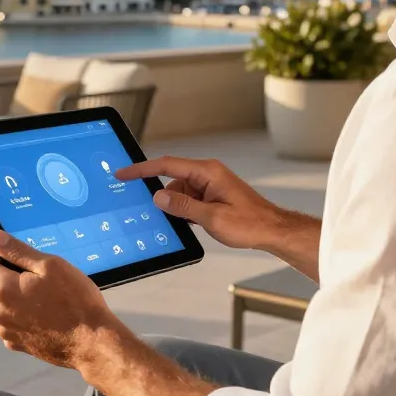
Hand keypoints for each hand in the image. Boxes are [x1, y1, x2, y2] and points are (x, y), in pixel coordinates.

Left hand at [0, 231, 118, 368]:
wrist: (91, 342)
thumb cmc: (75, 300)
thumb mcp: (50, 265)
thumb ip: (18, 251)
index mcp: (2, 289)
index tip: (10, 251)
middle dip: (12, 276)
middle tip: (43, 277)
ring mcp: (7, 331)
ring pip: (6, 303)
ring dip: (20, 296)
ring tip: (49, 298)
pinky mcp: (17, 344)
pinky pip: (14, 321)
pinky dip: (26, 315)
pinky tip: (49, 315)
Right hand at [115, 156, 282, 250]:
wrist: (272, 230)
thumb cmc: (250, 222)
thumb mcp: (212, 218)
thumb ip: (183, 207)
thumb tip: (158, 198)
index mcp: (207, 171)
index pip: (166, 165)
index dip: (141, 169)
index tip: (123, 172)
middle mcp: (207, 174)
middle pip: (171, 181)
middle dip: (161, 198)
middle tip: (150, 212)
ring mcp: (210, 185)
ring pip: (179, 193)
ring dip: (176, 209)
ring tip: (186, 225)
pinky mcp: (212, 196)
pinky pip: (189, 200)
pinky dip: (184, 211)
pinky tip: (187, 224)